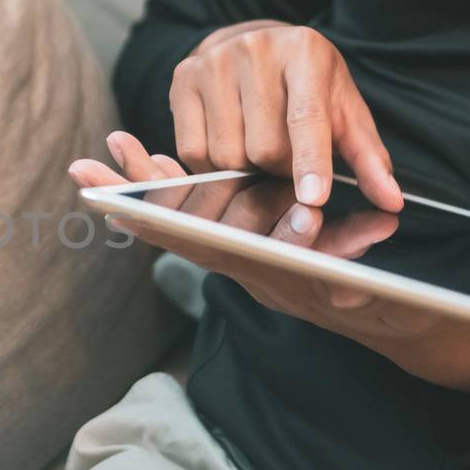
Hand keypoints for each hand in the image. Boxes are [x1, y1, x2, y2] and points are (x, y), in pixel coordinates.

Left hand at [74, 133, 469, 395]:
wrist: (384, 311)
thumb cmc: (386, 304)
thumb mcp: (381, 298)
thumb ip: (363, 292)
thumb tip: (346, 296)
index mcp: (268, 274)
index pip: (210, 249)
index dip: (169, 228)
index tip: (123, 204)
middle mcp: (244, 264)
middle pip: (179, 230)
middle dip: (133, 200)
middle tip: (82, 174)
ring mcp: (239, 251)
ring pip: (181, 217)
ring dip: (141, 186)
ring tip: (96, 158)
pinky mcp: (242, 235)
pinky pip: (196, 210)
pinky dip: (169, 183)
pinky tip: (142, 160)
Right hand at [170, 21, 402, 211]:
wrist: (253, 44)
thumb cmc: (304, 85)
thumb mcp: (343, 112)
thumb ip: (368, 157)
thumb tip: (392, 202)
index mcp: (305, 51)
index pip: (307, 117)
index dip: (310, 162)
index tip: (314, 198)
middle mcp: (255, 48)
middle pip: (263, 147)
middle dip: (278, 169)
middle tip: (285, 158)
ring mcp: (213, 61)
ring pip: (226, 153)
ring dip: (244, 168)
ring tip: (255, 147)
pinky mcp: (182, 78)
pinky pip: (193, 150)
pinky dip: (212, 162)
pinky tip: (228, 142)